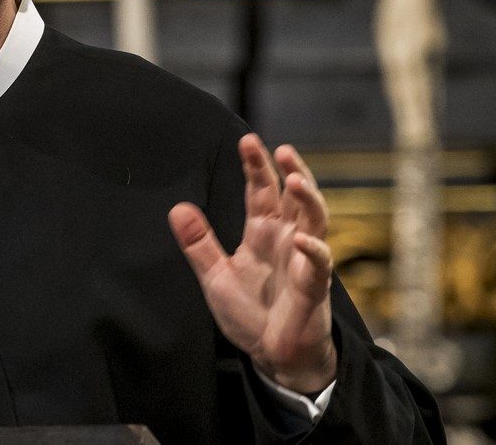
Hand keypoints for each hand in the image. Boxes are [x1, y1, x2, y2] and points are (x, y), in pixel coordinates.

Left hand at [168, 134, 335, 393]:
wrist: (273, 355)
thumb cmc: (250, 313)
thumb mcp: (215, 276)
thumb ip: (198, 244)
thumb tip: (177, 209)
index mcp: (262, 233)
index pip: (261, 191)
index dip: (256, 167)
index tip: (247, 141)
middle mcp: (287, 238)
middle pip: (293, 195)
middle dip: (289, 170)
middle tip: (279, 149)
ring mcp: (304, 260)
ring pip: (315, 218)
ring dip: (307, 197)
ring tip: (293, 179)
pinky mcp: (313, 286)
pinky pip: (318, 264)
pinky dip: (312, 250)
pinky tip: (301, 239)